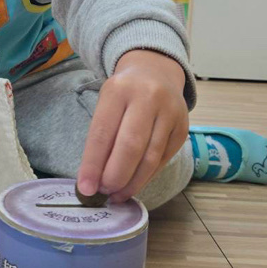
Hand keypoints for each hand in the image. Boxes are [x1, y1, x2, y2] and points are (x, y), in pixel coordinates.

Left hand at [77, 50, 188, 203]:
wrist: (156, 72)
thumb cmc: (124, 94)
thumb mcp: (106, 103)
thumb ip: (101, 137)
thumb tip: (93, 180)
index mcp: (119, 90)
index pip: (103, 133)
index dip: (92, 164)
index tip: (85, 188)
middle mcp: (147, 98)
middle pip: (130, 146)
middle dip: (115, 176)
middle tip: (103, 193)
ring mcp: (169, 113)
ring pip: (150, 158)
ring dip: (131, 183)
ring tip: (116, 195)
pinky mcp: (182, 128)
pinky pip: (162, 161)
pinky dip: (146, 177)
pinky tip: (133, 185)